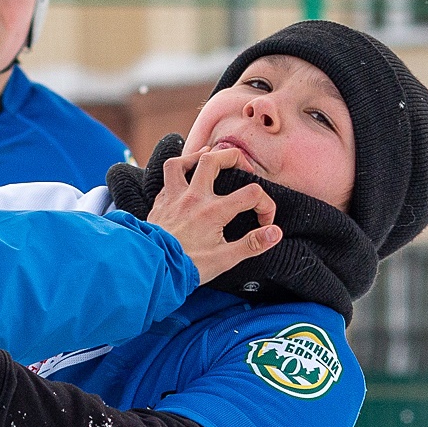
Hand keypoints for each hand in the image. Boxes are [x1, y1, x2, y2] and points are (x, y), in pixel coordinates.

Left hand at [149, 140, 281, 282]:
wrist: (152, 270)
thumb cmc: (187, 267)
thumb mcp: (225, 259)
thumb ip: (252, 244)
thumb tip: (275, 232)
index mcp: (214, 211)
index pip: (251, 195)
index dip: (265, 205)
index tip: (265, 221)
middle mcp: (193, 198)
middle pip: (213, 160)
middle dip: (233, 157)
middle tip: (243, 166)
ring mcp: (174, 198)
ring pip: (180, 163)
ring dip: (196, 156)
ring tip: (209, 156)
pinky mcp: (159, 204)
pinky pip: (166, 179)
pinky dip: (177, 173)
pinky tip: (184, 178)